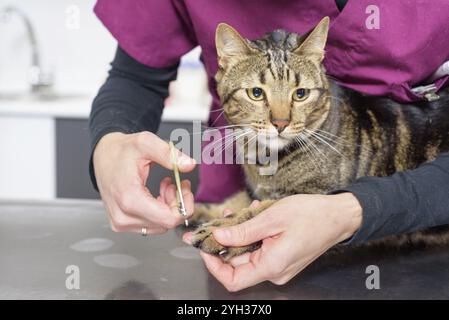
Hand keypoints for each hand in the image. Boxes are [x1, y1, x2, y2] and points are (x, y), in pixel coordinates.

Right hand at [93, 131, 195, 233]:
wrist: (103, 156)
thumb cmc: (122, 150)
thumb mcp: (146, 143)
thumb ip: (168, 154)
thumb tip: (188, 164)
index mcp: (130, 199)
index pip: (169, 219)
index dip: (184, 205)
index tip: (184, 188)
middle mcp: (123, 216)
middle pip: (166, 223)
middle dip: (177, 203)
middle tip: (175, 183)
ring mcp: (121, 223)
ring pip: (160, 226)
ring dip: (168, 207)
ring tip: (165, 186)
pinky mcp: (121, 224)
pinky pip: (150, 226)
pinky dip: (158, 212)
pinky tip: (156, 195)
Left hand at [190, 193, 361, 291]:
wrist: (339, 216)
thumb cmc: (313, 215)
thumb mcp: (272, 218)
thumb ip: (243, 230)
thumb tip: (219, 237)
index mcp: (272, 266)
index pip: (232, 280)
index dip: (214, 265)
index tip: (205, 245)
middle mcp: (275, 270)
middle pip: (238, 264)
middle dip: (226, 241)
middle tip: (219, 220)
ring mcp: (279, 265)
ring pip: (248, 253)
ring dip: (239, 234)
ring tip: (240, 212)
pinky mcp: (282, 257)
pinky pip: (259, 248)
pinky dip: (252, 233)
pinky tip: (254, 215)